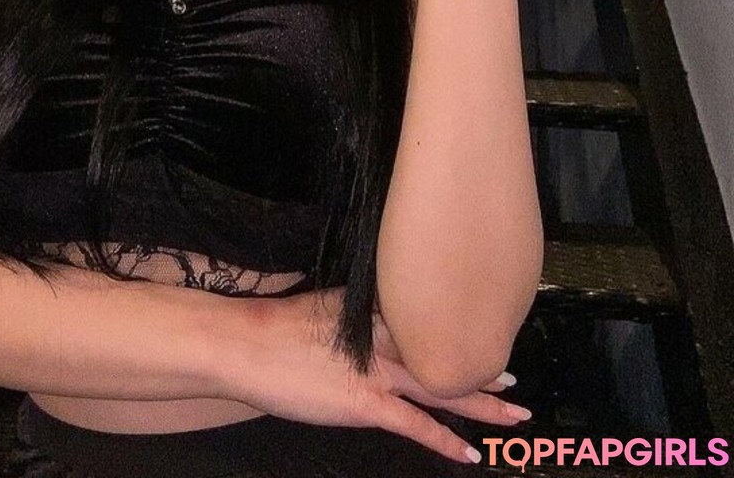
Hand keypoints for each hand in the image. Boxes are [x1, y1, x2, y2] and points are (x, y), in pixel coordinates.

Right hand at [234, 288, 527, 464]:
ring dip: (480, 402)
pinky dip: (444, 440)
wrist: (247, 344)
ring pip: (440, 387)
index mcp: (373, 310)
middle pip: (443, 352)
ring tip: (512, 412)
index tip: (481, 333)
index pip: (426, 320)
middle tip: (512, 378)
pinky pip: (417, 425)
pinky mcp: (367, 404)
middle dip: (479, 367)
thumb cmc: (275, 326)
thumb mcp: (323, 306)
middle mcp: (385, 338)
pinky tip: (469, 454)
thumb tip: (375, 311)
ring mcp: (378, 373)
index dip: (456, 330)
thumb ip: (355, 312)